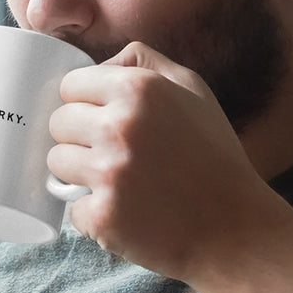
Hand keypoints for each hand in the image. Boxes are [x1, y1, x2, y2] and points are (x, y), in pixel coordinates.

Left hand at [48, 41, 271, 281]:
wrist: (237, 229)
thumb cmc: (214, 158)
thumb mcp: (193, 91)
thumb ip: (144, 63)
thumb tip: (99, 64)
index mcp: (138, 89)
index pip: (69, 85)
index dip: (84, 104)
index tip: (104, 121)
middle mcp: (119, 126)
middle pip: (58, 123)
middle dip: (79, 138)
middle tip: (115, 156)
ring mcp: (108, 174)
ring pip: (56, 163)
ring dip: (79, 174)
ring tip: (119, 183)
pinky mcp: (103, 216)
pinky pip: (72, 207)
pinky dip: (93, 213)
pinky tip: (126, 213)